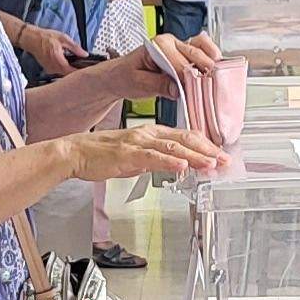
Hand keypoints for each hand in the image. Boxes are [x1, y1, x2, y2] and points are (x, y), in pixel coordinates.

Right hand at [16, 26, 88, 77]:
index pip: (72, 72)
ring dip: (70, 71)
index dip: (80, 72)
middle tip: (84, 67)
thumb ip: (75, 48)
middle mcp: (53, 67)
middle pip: (68, 75)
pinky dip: (64, 69)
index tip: (87, 70)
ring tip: (76, 65)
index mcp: (58, 59)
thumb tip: (84, 54)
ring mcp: (50, 70)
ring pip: (63, 75)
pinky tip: (67, 64)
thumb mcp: (63, 38)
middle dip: (76, 72)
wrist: (31, 39)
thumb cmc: (45, 37)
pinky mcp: (48, 70)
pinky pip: (58, 73)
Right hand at [56, 124, 228, 184]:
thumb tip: (173, 166)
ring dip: (195, 156)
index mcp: (151, 133)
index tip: (220, 155)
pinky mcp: (127, 154)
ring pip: (173, 147)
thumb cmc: (101, 155)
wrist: (75, 153)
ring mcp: (138, 142)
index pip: (185, 136)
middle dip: (208, 150)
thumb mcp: (135, 158)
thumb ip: (154, 160)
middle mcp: (148, 134)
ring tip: (211, 163)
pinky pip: (152, 157)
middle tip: (225, 160)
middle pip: (185, 138)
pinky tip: (183, 166)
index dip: (205, 145)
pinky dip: (170, 161)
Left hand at [128, 30, 220, 94]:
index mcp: (158, 45)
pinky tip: (216, 69)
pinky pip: (202, 51)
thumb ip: (158, 85)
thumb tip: (178, 90)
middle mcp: (171, 42)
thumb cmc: (126, 76)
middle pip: (194, 53)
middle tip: (211, 84)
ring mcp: (179, 47)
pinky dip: (211, 58)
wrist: (120, 75)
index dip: (187, 78)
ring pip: (202, 47)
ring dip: (211, 60)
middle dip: (203, 69)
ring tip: (217, 75)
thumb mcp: (138, 83)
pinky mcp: (184, 55)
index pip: (178, 62)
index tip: (194, 91)